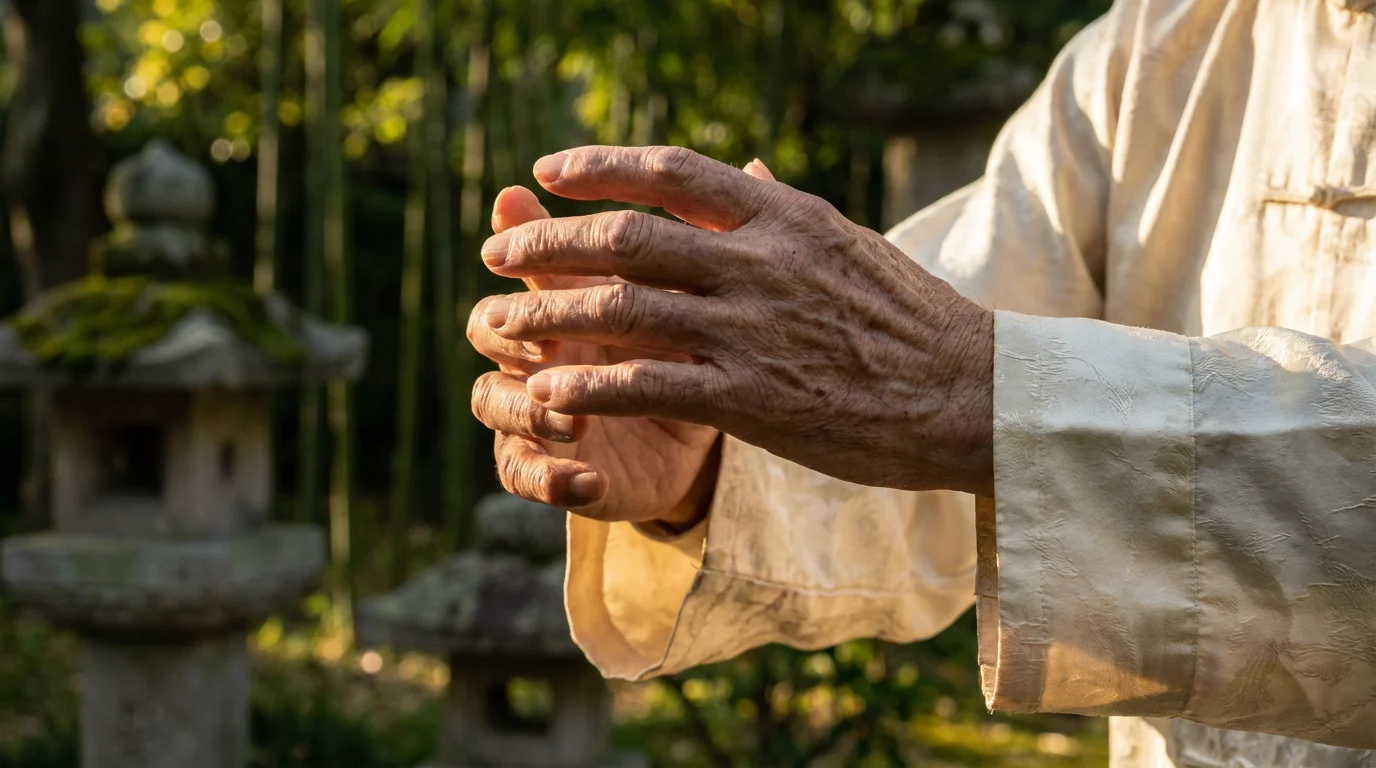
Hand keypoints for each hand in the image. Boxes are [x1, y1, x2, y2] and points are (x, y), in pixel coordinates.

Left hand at [479, 146, 993, 496]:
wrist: (968, 394)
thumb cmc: (911, 320)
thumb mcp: (848, 243)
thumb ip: (782, 210)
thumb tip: (745, 171)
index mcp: (782, 219)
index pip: (670, 173)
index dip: (598, 168)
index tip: (546, 175)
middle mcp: (759, 263)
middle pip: (625, 238)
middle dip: (548, 243)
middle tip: (497, 254)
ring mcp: (752, 330)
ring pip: (622, 309)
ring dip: (549, 315)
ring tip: (499, 324)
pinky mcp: (752, 399)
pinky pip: (647, 385)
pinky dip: (587, 385)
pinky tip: (547, 394)